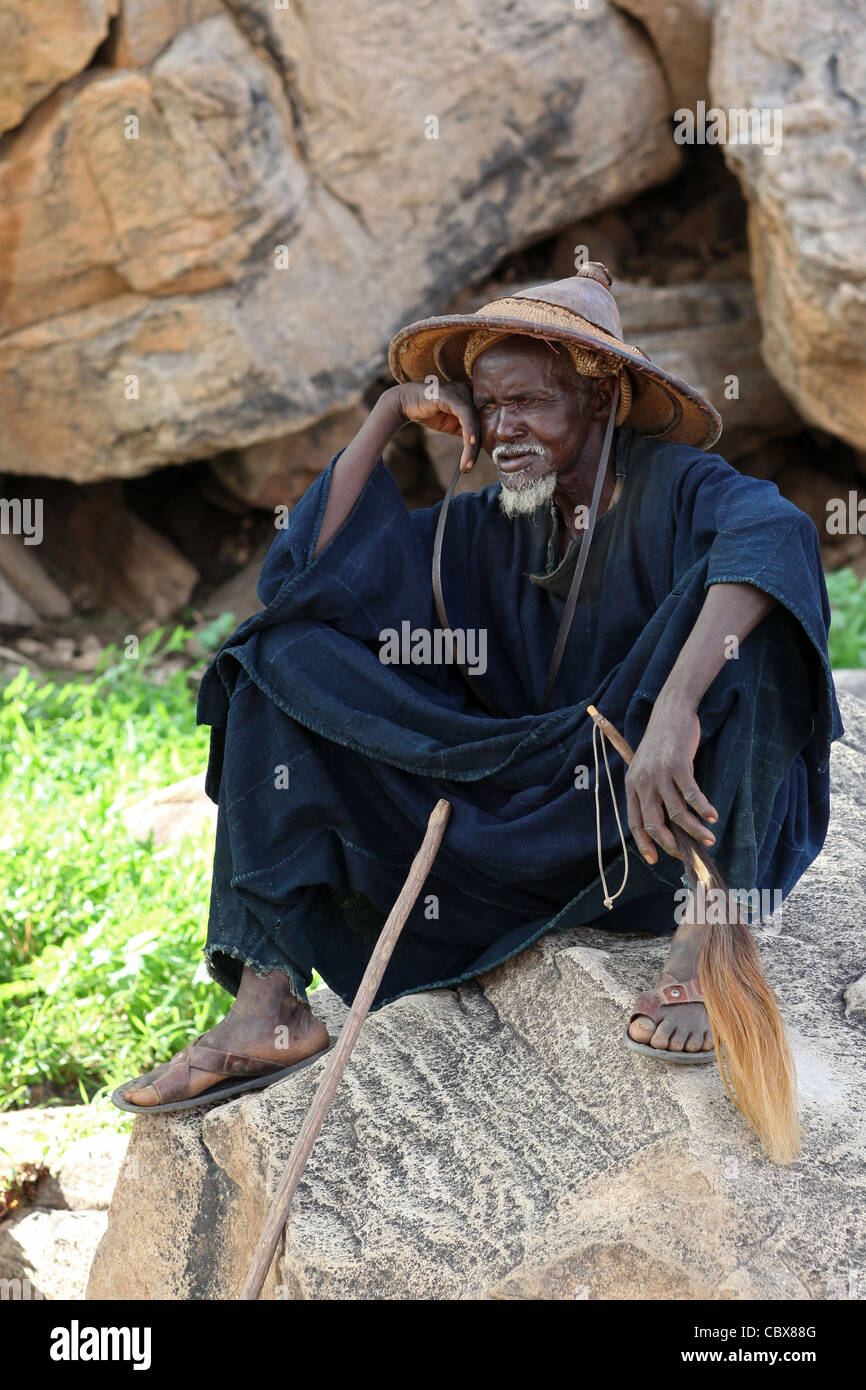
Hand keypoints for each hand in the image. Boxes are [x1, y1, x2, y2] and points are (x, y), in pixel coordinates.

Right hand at [392, 381, 480, 471]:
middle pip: (480, 424)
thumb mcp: (452, 424)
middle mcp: (470, 392)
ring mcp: (461, 392)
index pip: (482, 423)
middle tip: (468, 468)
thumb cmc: (429, 413)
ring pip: (473, 422)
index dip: (481, 444)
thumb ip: (467, 431)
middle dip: (475, 449)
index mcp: (472, 398)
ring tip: (466, 465)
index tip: (473, 463)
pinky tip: (469, 443)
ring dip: (470, 446)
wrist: (405, 403)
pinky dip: (469, 430)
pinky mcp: (451, 395)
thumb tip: (480, 447)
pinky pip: (465, 414)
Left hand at [625, 695, 718, 864]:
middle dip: (671, 843)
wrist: (671, 711)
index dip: (645, 844)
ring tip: (709, 838)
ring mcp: (660, 774)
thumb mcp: (648, 767)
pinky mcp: (678, 765)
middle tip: (686, 853)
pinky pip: (692, 795)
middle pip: (654, 824)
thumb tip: (668, 821)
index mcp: (632, 784)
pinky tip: (712, 816)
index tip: (655, 860)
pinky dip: (703, 809)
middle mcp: (643, 782)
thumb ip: (652, 791)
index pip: (635, 822)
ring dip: (694, 830)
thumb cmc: (662, 742)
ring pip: (677, 813)